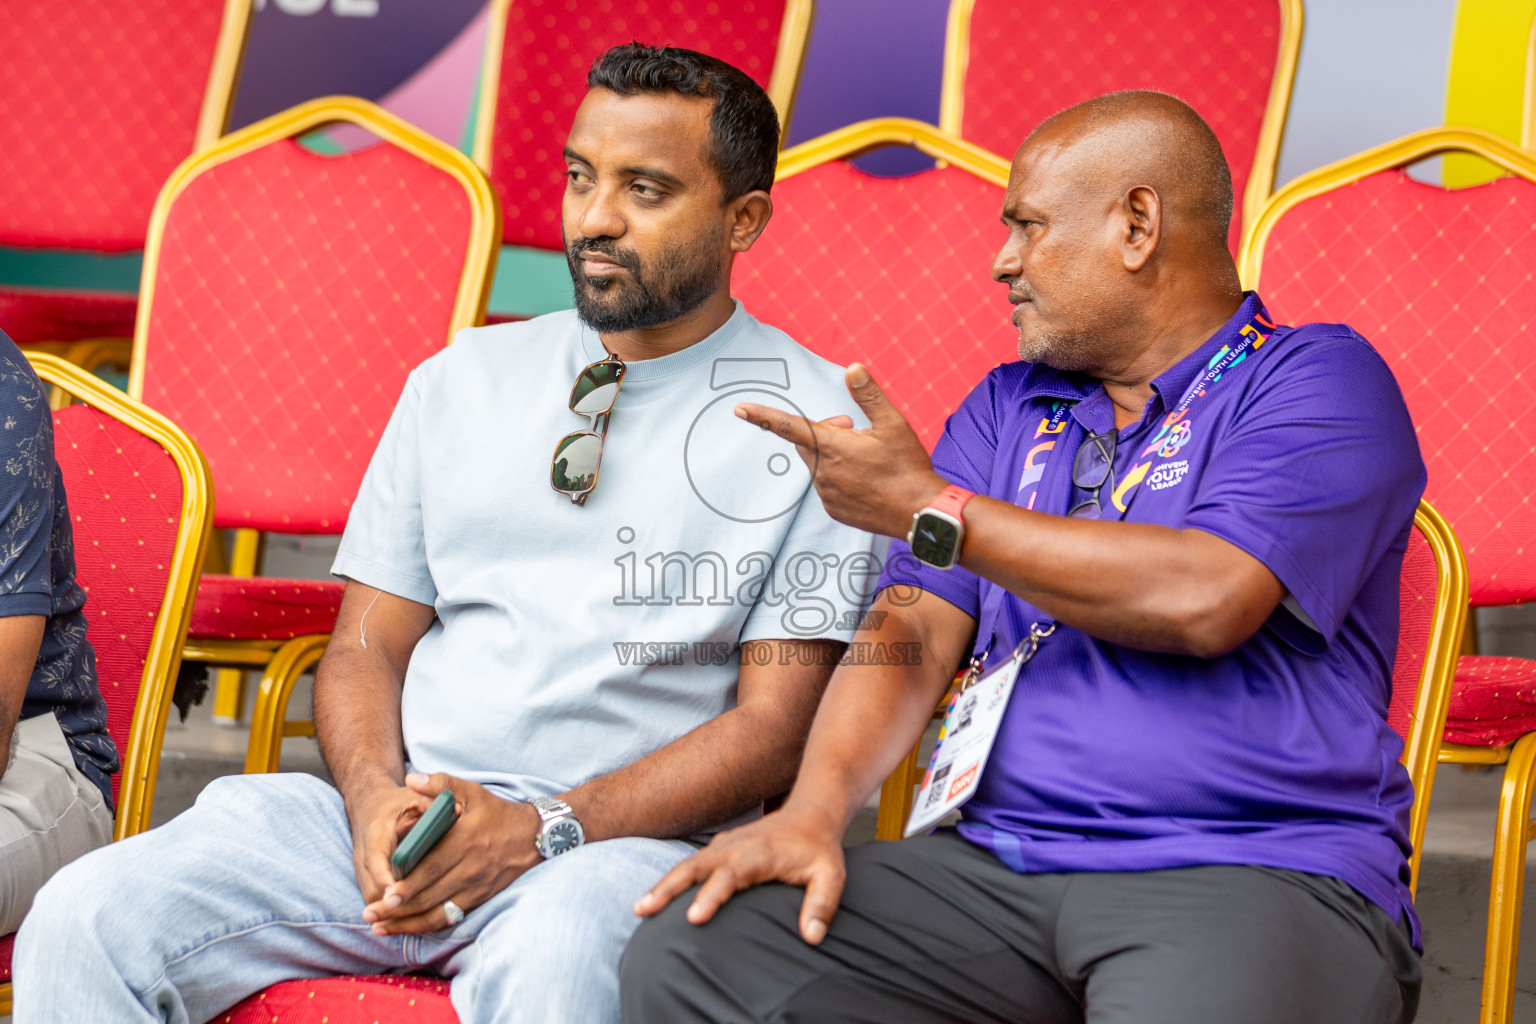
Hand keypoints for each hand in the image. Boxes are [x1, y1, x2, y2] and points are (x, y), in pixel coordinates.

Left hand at [362, 772, 540, 934]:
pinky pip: (450, 916)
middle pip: (430, 894)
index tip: (386, 895)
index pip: (432, 868)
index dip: (409, 884)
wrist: (533, 837)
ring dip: (408, 922)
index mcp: (464, 842)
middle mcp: (469, 868)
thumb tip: (411, 779)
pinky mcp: (478, 898)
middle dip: (399, 908)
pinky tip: (408, 928)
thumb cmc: (497, 813)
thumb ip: (441, 785)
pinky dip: (427, 925)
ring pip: (438, 911)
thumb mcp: (472, 792)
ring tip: (381, 927)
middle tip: (372, 915)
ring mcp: (474, 887)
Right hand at [633, 807, 846, 944]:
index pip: (731, 876)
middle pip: (696, 867)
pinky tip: (654, 898)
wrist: (810, 814)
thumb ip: (822, 904)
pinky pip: (690, 863)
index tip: (693, 918)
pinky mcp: (719, 849)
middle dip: (669, 888)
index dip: (711, 896)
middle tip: (645, 910)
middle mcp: (736, 847)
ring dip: (662, 884)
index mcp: (760, 854)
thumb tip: (812, 937)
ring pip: (687, 864)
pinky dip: (670, 879)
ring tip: (640, 909)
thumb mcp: (831, 875)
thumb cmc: (819, 850)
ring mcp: (724, 846)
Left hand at [735, 363, 946, 537]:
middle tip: (854, 430)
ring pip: (818, 465)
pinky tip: (867, 480)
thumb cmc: (908, 467)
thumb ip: (869, 395)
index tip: (740, 409)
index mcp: (832, 447)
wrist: (920, 513)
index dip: (762, 416)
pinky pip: (828, 487)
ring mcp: (827, 494)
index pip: (787, 426)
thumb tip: (853, 368)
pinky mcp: (834, 510)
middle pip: (807, 443)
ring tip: (867, 459)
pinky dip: (841, 478)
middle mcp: (823, 472)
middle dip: (824, 432)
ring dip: (834, 456)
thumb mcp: (893, 424)